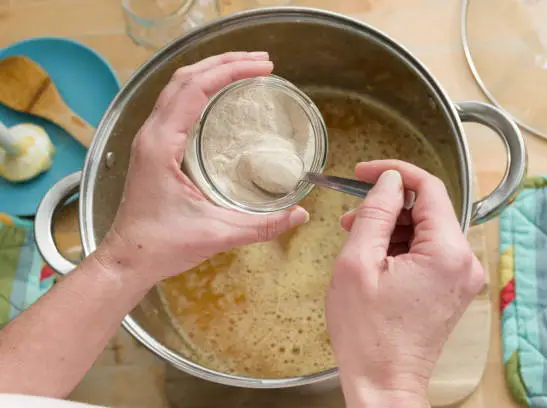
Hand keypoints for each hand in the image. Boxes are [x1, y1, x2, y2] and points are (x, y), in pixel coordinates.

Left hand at [94, 52, 308, 286]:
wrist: (128, 258)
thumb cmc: (161, 245)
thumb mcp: (217, 234)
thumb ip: (262, 225)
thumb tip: (300, 215)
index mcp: (161, 145)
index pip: (194, 89)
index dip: (229, 71)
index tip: (262, 68)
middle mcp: (152, 134)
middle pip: (185, 78)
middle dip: (223, 62)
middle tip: (261, 61)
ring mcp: (150, 139)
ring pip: (178, 87)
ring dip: (211, 71)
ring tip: (245, 68)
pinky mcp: (154, 148)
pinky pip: (176, 104)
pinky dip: (200, 89)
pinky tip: (221, 95)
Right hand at [327, 160, 483, 407]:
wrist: (383, 383)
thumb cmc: (367, 334)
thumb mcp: (358, 263)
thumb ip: (375, 212)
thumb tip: (388, 181)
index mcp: (447, 252)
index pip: (428, 187)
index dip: (394, 172)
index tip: (363, 172)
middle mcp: (464, 262)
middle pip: (428, 209)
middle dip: (387, 206)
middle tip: (352, 218)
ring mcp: (462, 277)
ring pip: (426, 229)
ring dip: (391, 227)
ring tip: (358, 240)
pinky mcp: (452, 288)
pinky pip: (428, 251)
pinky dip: (401, 246)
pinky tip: (375, 257)